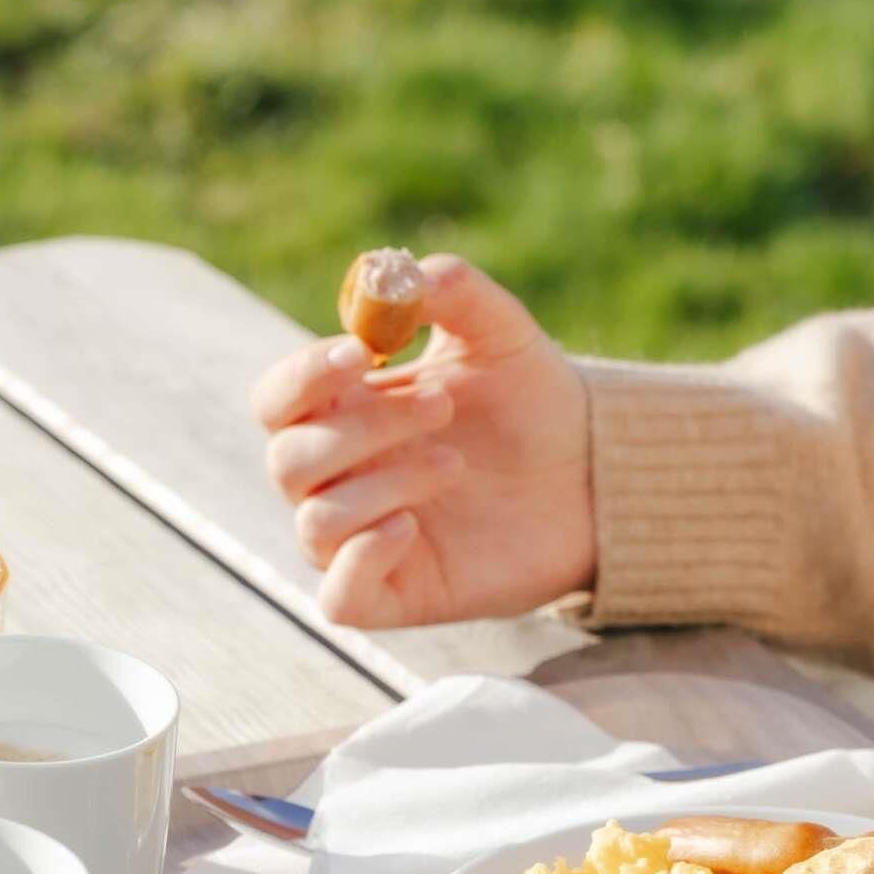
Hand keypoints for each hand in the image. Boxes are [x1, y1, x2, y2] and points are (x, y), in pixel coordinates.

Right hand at [254, 254, 596, 628]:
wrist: (595, 475)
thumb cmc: (532, 404)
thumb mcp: (500, 331)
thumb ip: (451, 289)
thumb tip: (392, 275)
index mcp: (345, 413)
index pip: (278, 401)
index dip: (303, 378)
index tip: (360, 353)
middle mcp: (339, 480)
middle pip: (288, 460)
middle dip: (361, 427)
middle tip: (443, 404)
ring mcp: (360, 540)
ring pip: (315, 523)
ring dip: (382, 484)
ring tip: (455, 462)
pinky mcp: (393, 596)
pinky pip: (338, 599)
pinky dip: (361, 561)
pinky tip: (411, 527)